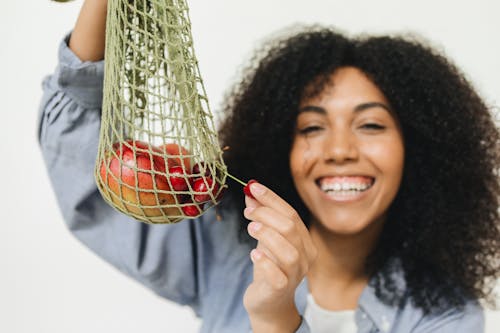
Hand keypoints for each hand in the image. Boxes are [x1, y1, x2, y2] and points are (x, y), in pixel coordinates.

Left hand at [243, 182, 316, 332]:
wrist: (269, 303)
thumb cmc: (269, 267)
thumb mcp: (265, 239)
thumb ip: (262, 218)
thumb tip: (251, 193)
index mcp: (304, 241)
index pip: (292, 214)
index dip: (272, 198)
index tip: (253, 186)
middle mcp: (305, 257)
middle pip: (290, 228)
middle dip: (267, 214)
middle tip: (248, 211)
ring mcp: (295, 275)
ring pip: (288, 251)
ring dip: (267, 235)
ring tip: (250, 227)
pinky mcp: (281, 290)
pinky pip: (277, 276)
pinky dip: (265, 262)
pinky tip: (253, 253)